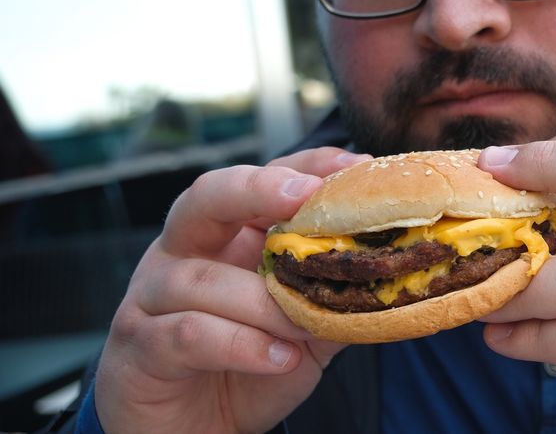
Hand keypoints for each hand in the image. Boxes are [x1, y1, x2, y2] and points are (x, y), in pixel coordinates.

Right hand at [94, 147, 371, 433]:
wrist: (196, 432)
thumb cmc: (249, 365)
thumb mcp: (305, 327)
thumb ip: (338, 294)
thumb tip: (399, 271)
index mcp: (225, 236)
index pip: (263, 180)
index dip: (306, 166)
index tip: (355, 167)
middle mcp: (181, 252)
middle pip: (207, 197)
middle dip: (257, 189)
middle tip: (305, 197)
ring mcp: (152, 296)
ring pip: (202, 278)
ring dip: (263, 302)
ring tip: (307, 327)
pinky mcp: (139, 346)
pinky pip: (188, 333)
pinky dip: (241, 344)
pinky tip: (280, 359)